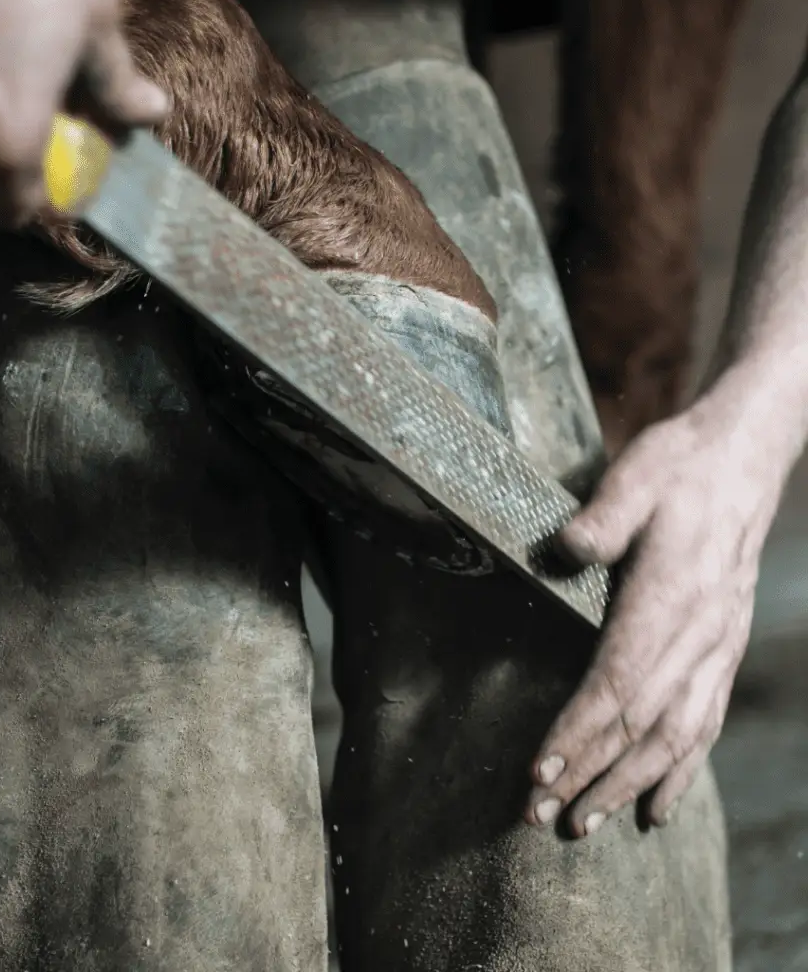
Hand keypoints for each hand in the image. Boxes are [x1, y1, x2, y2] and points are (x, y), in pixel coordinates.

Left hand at [525, 389, 786, 835]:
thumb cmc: (678, 466)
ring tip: (586, 824)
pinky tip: (657, 807)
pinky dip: (680, 772)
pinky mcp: (723, 649)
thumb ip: (601, 517)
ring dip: (629, 786)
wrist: (743, 458)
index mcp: (672, 596)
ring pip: (676, 736)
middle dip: (591, 775)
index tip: (540, 770)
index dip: (579, 730)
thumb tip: (562, 549)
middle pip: (643, 724)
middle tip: (540, 815)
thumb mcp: (635, 477)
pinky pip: (705, 724)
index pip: (619, 682)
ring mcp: (718, 647)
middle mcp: (701, 634)